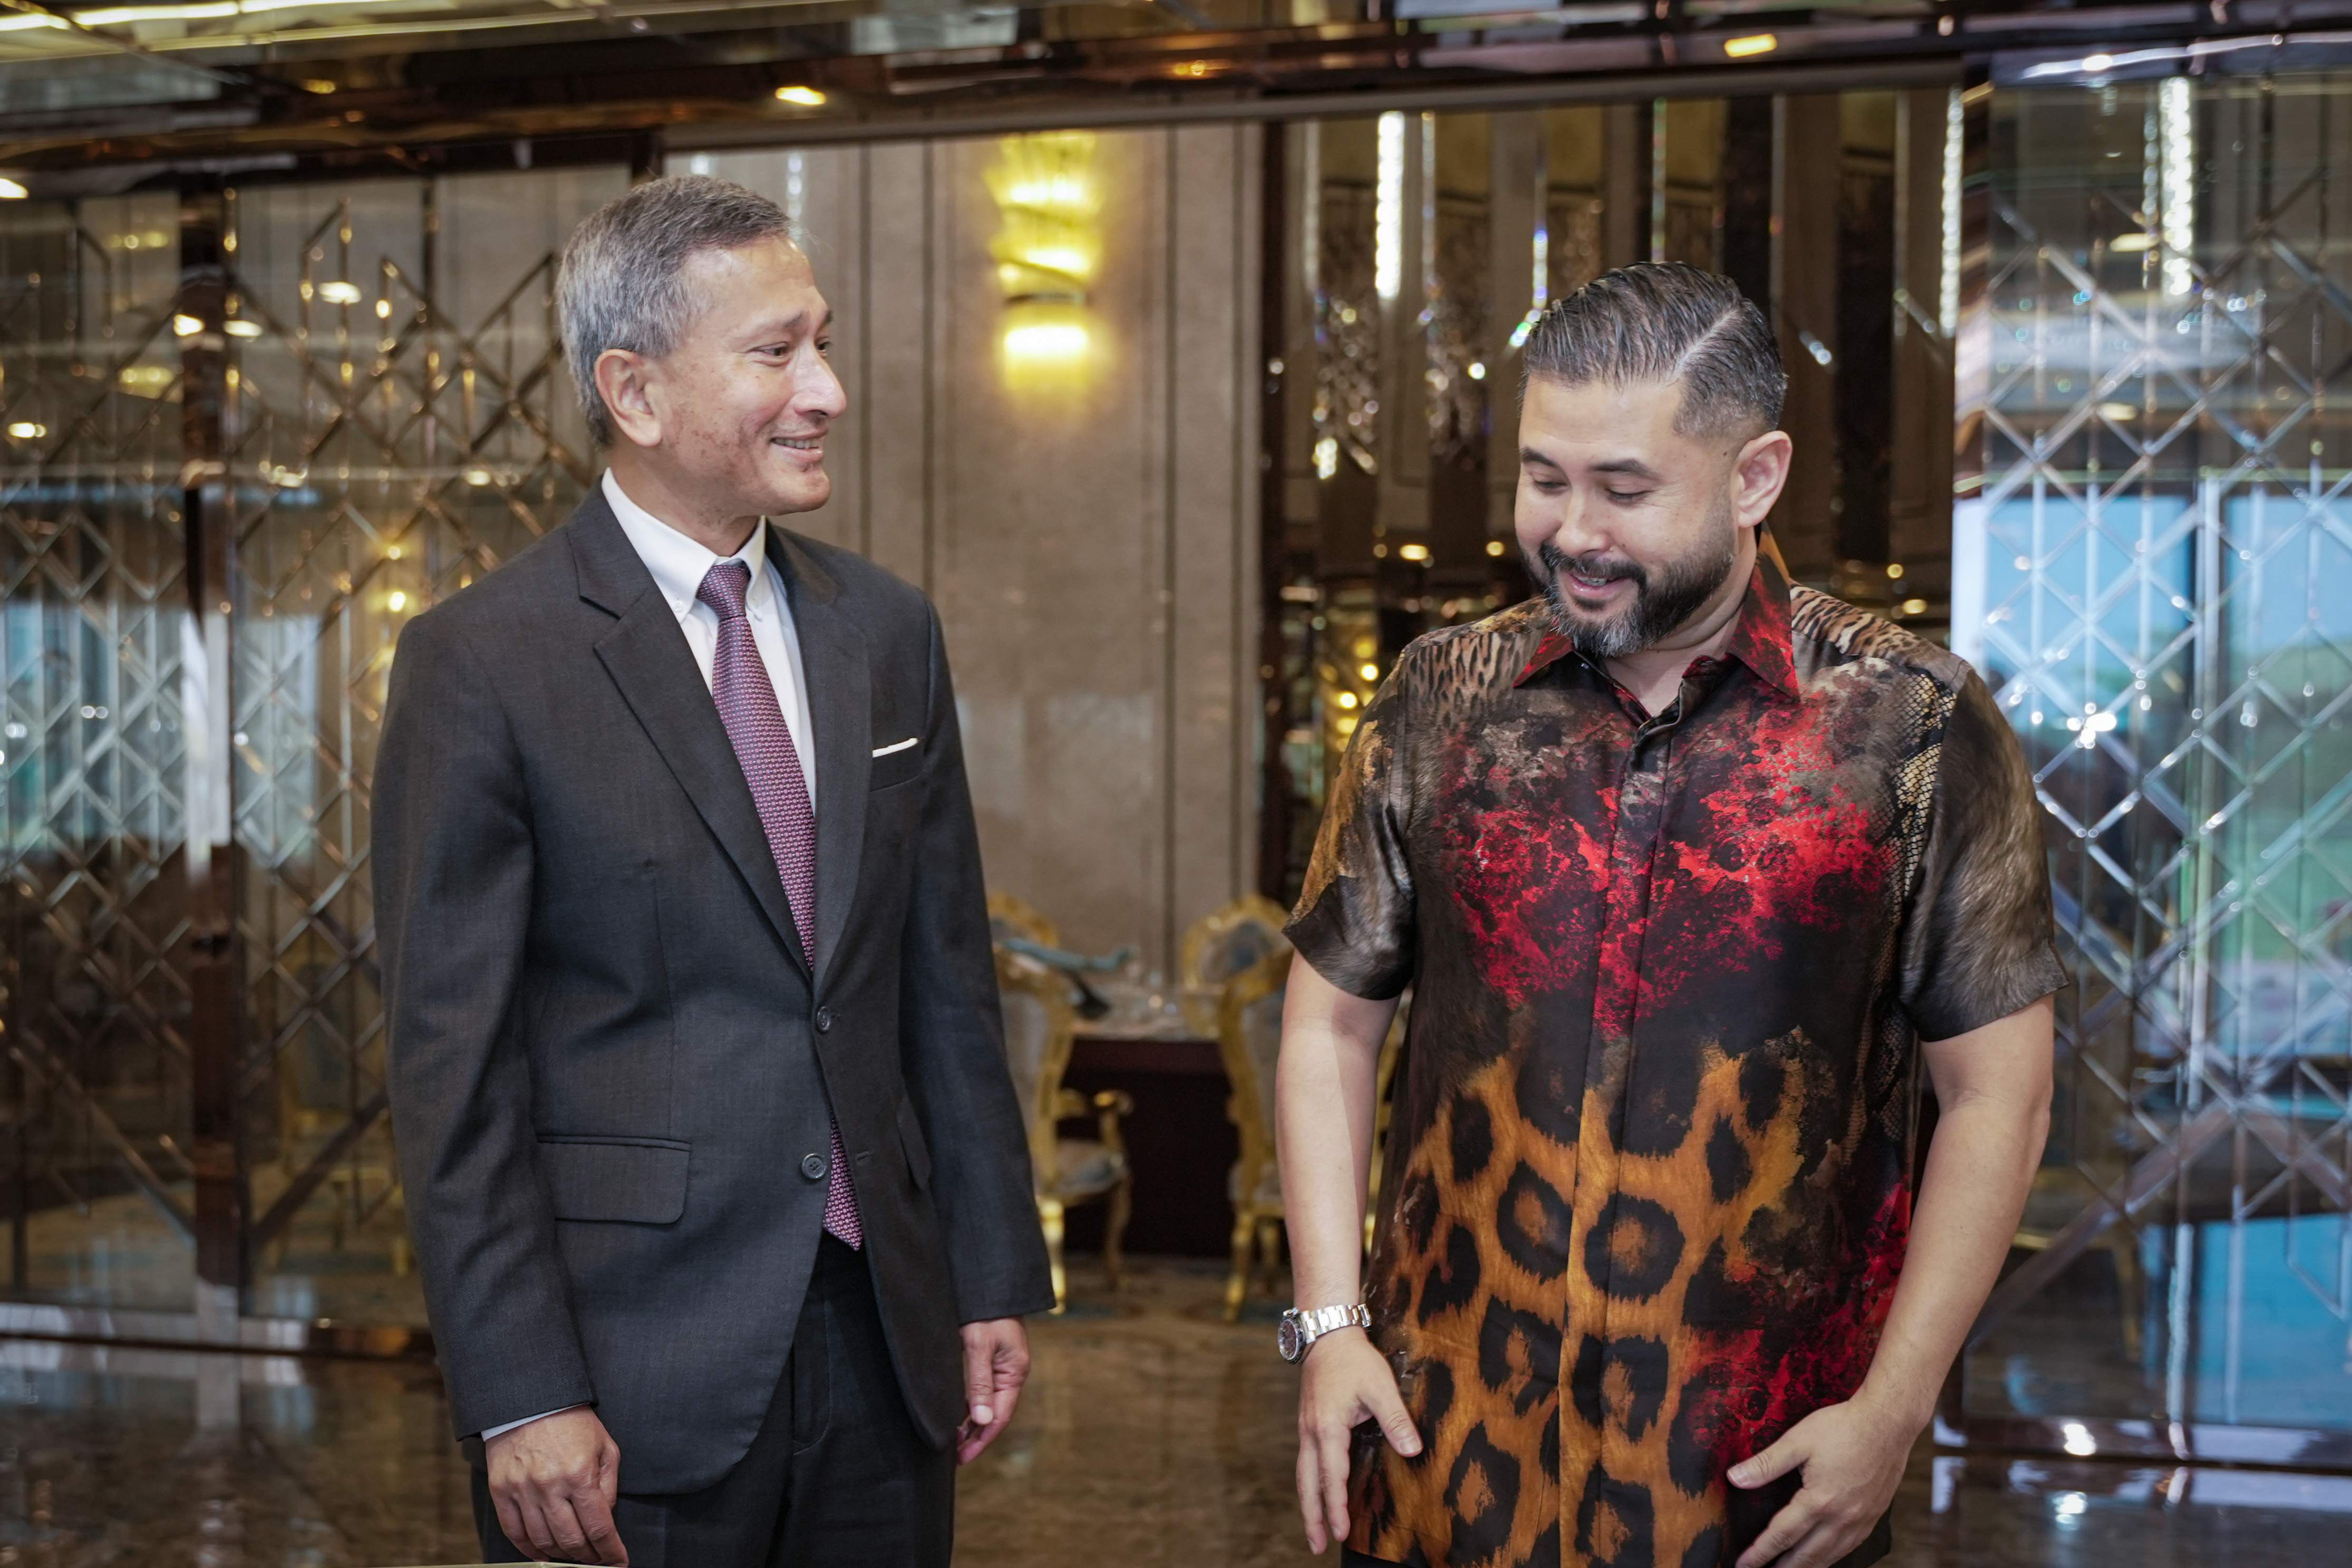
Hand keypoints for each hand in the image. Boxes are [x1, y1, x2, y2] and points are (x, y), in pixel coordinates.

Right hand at [485, 1407, 626, 1565]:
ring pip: (543, 1541)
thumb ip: (608, 1484)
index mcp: (579, 1474)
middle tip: (597, 1558)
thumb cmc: (573, 1422)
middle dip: (588, 1556)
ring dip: (562, 1555)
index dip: (610, 1550)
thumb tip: (606, 1517)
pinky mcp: (501, 1491)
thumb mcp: (605, 1446)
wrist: (531, 1400)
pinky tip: (543, 1554)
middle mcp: (550, 1486)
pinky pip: (514, 1532)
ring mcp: (522, 1490)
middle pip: (571, 1540)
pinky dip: (529, 1550)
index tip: (618, 1561)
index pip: (599, 1527)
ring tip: (574, 1555)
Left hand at [955, 1317, 1030, 1463]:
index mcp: (1015, 1372)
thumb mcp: (979, 1346)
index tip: (963, 1457)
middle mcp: (1012, 1372)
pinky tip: (958, 1414)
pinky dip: (971, 1405)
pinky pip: (984, 1390)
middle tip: (955, 1456)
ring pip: (989, 1403)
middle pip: (997, 1413)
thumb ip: (979, 1384)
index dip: (982, 1439)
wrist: (989, 1284)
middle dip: (977, 1436)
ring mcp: (1004, 1366)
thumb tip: (980, 1420)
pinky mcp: (993, 1359)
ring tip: (954, 1440)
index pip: (1000, 1416)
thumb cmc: (984, 1312)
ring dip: (974, 1422)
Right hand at [1295, 1327, 1420, 1553]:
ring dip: (1308, 1503)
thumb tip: (1413, 1450)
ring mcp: (1306, 1429)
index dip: (1336, 1506)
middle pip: (1308, 1483)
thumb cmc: (1354, 1359)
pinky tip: (1317, 1492)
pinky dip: (1310, 1484)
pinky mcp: (1309, 1424)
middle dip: (1313, 1516)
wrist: (1327, 1333)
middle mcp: (1311, 1433)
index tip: (1342, 1532)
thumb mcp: (1380, 1385)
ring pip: (1304, 1474)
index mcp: (1327, 1428)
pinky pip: (1306, 1462)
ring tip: (1314, 1530)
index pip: (1332, 1476)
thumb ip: (1395, 1419)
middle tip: (1316, 1546)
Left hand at [1729, 1396, 1914, 1567]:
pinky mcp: (1874, 1516)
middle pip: (1807, 1555)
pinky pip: (1849, 1548)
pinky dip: (1832, 1558)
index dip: (1760, 1552)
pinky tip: (1824, 1557)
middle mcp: (1842, 1518)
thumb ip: (1766, 1464)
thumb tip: (1735, 1478)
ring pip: (1830, 1556)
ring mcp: (1861, 1520)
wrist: (1889, 1423)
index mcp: (1819, 1501)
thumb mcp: (1798, 1440)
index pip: (1782, 1535)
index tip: (1743, 1563)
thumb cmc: (1843, 1427)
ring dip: (1808, 1567)